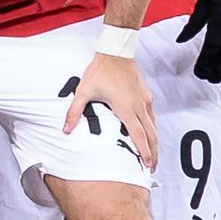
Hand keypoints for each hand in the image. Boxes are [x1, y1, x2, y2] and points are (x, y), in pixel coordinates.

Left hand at [59, 45, 157, 170]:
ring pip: (153, 126)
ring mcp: (144, 100)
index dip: (145, 152)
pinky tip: (150, 132)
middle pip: (151, 135)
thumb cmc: (100, 71)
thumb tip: (66, 129)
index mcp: (125, 109)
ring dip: (154, 141)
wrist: (116, 51)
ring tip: (153, 154)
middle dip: (153, 153)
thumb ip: (74, 112)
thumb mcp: (84, 91)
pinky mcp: (146, 95)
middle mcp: (138, 106)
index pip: (138, 136)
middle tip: (152, 167)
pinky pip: (152, 115)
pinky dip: (153, 128)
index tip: (148, 165)